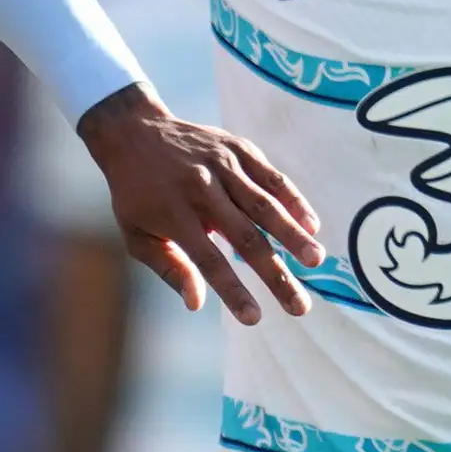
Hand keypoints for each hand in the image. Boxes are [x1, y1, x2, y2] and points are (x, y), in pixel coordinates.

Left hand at [77, 85, 321, 323]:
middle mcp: (202, 190)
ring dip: (293, 234)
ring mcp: (223, 166)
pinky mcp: (239, 149)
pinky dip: (293, 199)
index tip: (254, 319)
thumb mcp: (136, 234)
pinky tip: (312, 224)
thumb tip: (196, 304)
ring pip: (265, 205)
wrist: (134, 132)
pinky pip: (272, 177)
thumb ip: (169, 268)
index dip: (233, 291)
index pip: (210, 261)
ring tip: (316, 260)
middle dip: (276, 274)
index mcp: (175, 215)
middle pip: (246, 237)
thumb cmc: (135, 194)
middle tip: (300, 306)